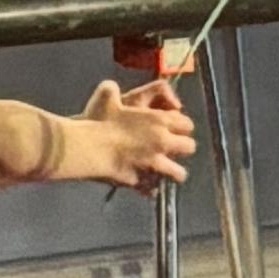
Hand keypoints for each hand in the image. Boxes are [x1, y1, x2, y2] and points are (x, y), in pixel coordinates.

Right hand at [75, 77, 195, 185]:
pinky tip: (143, 184)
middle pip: (189, 147)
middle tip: (169, 148)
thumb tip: (113, 89)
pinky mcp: (144, 181)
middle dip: (182, 148)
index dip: (181, 126)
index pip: (187, 124)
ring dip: (173, 172)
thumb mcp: (106, 94)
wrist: (89, 149)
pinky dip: (151, 187)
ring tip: (163, 171)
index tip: (172, 128)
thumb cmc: (99, 120)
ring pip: (179, 173)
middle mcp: (163, 142)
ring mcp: (155, 164)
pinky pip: (155, 189)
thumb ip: (112, 89)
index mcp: (159, 120)